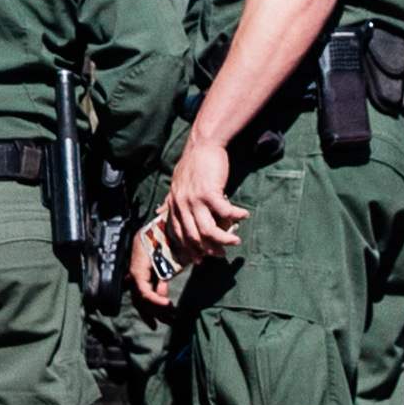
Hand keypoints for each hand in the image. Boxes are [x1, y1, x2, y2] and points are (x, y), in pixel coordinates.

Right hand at [127, 210, 188, 310]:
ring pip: (143, 297)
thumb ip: (169, 263)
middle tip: (171, 318)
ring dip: (156, 310)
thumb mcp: (169, 240)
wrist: (165, 215)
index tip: (168, 303)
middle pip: (140, 296)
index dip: (153, 299)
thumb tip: (166, 285)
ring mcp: (140, 270)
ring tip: (171, 319)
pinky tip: (167, 309)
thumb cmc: (167, 225)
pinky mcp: (148, 272)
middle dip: (154, 310)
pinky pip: (149, 290)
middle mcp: (136, 266)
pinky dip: (157, 300)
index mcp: (140, 259)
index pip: (141, 286)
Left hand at [158, 134, 245, 260]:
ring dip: (224, 239)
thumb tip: (159, 211)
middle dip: (208, 250)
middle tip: (221, 254)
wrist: (202, 144)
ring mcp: (195, 199)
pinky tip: (244, 215)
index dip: (190, 249)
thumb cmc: (192, 164)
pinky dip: (236, 216)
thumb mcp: (175, 183)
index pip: (179, 234)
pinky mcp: (210, 192)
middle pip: (194, 237)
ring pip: (209, 230)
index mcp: (174, 205)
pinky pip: (225, 212)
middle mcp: (182, 205)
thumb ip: (169, 200)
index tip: (201, 259)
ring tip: (235, 240)